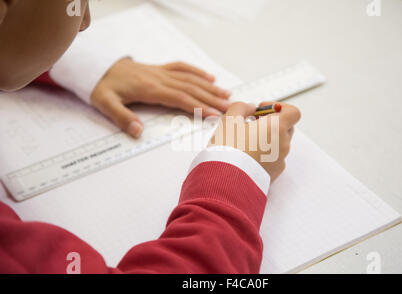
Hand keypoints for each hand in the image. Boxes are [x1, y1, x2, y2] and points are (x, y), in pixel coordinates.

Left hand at [91, 59, 231, 137]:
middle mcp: (159, 78)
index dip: (197, 106)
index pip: (179, 97)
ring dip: (209, 86)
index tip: (214, 114)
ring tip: (227, 94)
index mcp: (149, 88)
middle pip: (190, 88)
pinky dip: (197, 71)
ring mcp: (161, 72)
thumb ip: (122, 117)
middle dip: (211, 98)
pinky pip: (182, 67)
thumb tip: (138, 132)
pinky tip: (210, 77)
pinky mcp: (160, 69)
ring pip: (190, 78)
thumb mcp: (104, 103)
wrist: (96, 66)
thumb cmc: (100, 86)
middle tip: (229, 107)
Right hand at [210, 102, 300, 181]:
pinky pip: (273, 158)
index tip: (262, 110)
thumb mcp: (230, 119)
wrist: (227, 180)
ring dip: (266, 139)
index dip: (278, 108)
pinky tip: (247, 155)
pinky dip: (264, 154)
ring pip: (278, 144)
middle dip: (270, 123)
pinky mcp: (274, 172)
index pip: (293, 112)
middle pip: (286, 127)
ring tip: (245, 141)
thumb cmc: (229, 150)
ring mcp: (280, 160)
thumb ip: (242, 107)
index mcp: (277, 127)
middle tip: (251, 124)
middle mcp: (283, 144)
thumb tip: (249, 108)